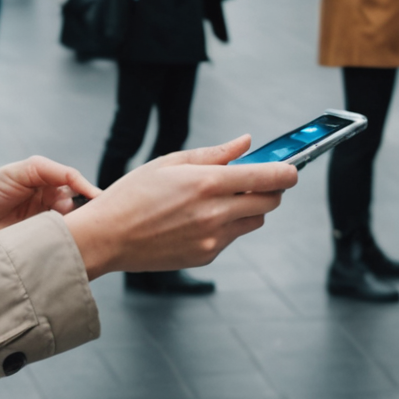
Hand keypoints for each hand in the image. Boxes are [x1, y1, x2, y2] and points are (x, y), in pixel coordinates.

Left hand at [0, 157, 101, 248]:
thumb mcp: (17, 173)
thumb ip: (47, 170)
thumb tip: (78, 183)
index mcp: (48, 186)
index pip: (77, 187)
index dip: (89, 193)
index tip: (98, 202)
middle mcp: (51, 208)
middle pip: (79, 210)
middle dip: (85, 215)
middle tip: (85, 221)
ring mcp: (45, 230)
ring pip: (72, 231)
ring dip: (75, 234)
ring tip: (72, 237)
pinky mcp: (39, 250)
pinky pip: (58, 249)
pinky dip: (65, 250)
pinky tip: (66, 250)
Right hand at [62, 136, 297, 278]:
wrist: (106, 238)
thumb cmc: (132, 195)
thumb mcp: (169, 162)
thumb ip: (214, 154)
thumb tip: (246, 142)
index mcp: (207, 183)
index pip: (270, 178)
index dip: (288, 171)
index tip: (292, 166)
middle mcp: (215, 213)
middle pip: (271, 202)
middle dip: (270, 189)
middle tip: (254, 179)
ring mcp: (212, 239)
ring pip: (254, 221)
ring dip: (249, 208)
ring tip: (219, 198)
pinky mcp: (206, 256)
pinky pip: (232, 237)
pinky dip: (227, 225)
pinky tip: (199, 218)